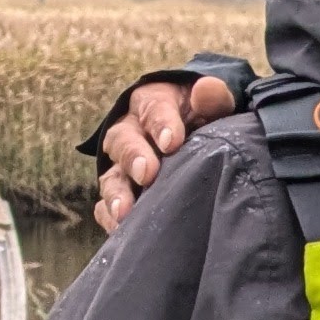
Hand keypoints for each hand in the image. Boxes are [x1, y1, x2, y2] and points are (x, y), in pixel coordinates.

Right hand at [93, 74, 238, 231]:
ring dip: (116, 193)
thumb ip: (214, 98)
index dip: (161, 124)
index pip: (153, 108)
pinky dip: (109, 216)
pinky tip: (118, 229)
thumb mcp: (214, 103)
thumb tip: (207, 91)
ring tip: (124, 212)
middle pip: (123, 140)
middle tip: (147, 174)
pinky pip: (106, 204)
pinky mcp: (122, 190)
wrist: (199, 135)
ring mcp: (122, 164)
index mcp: (153, 102)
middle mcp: (131, 131)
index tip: (173, 142)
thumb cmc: (206, 117)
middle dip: (133, 157)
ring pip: (111, 175)